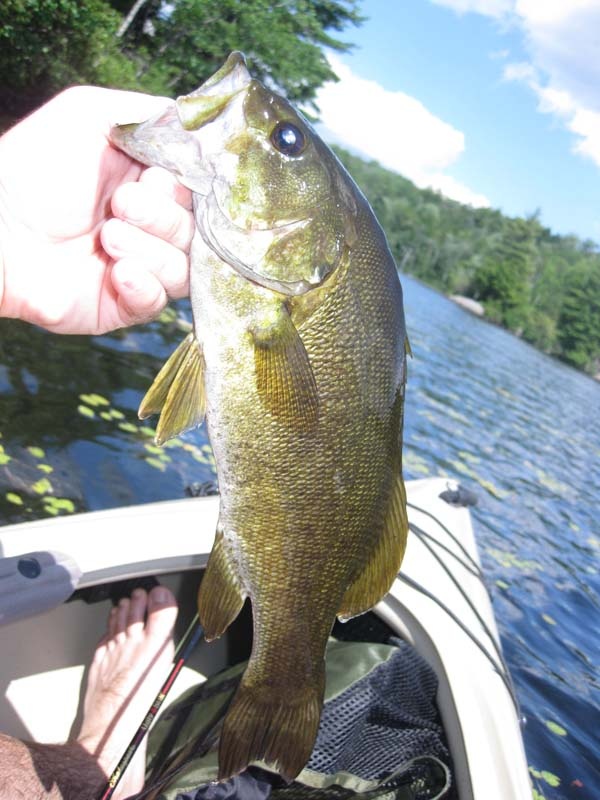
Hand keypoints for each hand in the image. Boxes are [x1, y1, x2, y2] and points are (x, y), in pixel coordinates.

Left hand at [0, 86, 192, 334]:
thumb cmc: (33, 167)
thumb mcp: (88, 113)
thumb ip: (149, 114)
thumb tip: (199, 132)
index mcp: (148, 184)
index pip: (197, 192)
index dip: (184, 186)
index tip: (155, 176)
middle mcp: (149, 227)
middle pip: (195, 231)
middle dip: (161, 215)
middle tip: (120, 204)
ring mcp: (139, 266)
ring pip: (183, 269)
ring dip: (150, 249)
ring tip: (107, 237)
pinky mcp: (124, 304)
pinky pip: (158, 302)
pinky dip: (144, 285)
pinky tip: (115, 271)